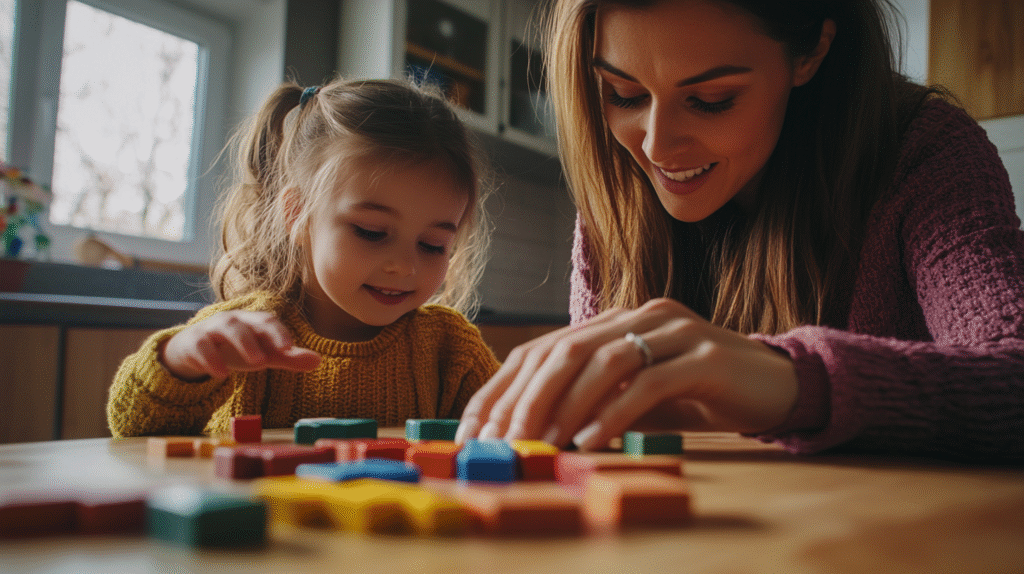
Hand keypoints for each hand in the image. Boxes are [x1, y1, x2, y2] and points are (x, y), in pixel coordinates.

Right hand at [161, 310, 320, 379]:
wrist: (192, 350)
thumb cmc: (235, 349)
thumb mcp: (262, 355)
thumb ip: (287, 358)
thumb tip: (318, 361)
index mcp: (251, 322)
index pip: (267, 321)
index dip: (278, 332)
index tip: (289, 347)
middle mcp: (231, 321)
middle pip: (245, 323)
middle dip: (258, 338)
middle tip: (270, 358)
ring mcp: (210, 329)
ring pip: (224, 328)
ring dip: (240, 343)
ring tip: (254, 364)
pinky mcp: (192, 343)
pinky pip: (200, 347)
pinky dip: (210, 359)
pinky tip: (221, 375)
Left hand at [456, 298, 797, 449]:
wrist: (773, 384)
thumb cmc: (694, 393)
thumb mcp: (633, 395)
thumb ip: (592, 402)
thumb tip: (531, 434)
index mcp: (615, 319)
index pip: (544, 348)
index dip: (505, 387)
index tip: (477, 428)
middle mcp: (639, 315)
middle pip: (566, 350)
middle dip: (528, 399)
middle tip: (505, 441)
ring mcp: (674, 330)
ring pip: (604, 361)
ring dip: (567, 407)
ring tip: (543, 444)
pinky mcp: (704, 355)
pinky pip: (649, 382)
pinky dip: (614, 414)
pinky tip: (592, 440)